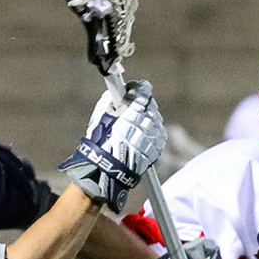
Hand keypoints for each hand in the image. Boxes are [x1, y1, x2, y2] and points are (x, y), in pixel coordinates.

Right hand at [60, 79, 164, 211]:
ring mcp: (152, 138)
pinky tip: (142, 135)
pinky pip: (159, 135)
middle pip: (151, 105)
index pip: (144, 92)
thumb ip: (111, 100)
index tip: (137, 87)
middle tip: (135, 105)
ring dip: (149, 118)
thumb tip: (118, 92)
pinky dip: (153, 132)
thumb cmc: (99, 144)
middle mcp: (145, 125)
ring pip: (156, 120)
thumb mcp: (100, 118)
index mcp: (131, 114)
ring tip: (137, 124)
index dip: (141, 87)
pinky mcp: (155, 149)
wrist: (106, 171)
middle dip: (144, 103)